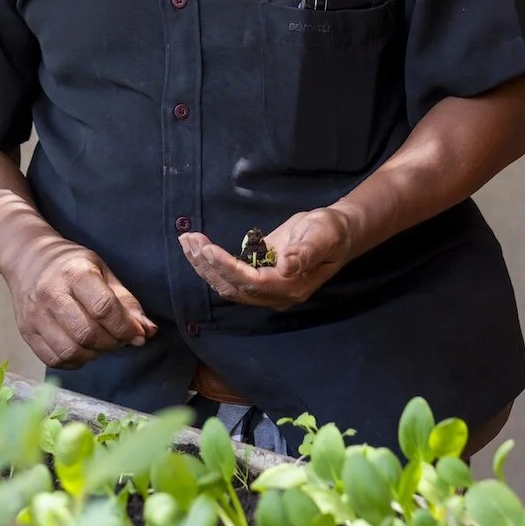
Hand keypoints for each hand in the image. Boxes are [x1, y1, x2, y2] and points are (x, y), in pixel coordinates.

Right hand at [2, 233, 156, 368]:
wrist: (28, 259)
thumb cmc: (71, 264)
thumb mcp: (102, 270)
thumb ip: (125, 300)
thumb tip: (146, 331)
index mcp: (74, 273)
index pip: (104, 308)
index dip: (125, 326)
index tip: (136, 333)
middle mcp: (51, 294)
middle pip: (87, 333)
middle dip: (112, 342)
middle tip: (120, 338)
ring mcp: (35, 316)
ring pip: (70, 351)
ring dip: (94, 354)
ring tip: (102, 343)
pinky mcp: (26, 332)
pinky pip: (54, 359)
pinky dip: (75, 361)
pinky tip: (83, 349)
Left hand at [178, 207, 353, 310]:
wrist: (336, 233)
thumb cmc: (332, 232)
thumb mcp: (323, 235)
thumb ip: (306, 251)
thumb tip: (286, 265)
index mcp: (292, 286)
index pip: (252, 283)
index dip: (228, 268)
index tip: (207, 249)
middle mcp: (276, 293)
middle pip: (233, 287)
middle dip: (208, 266)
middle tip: (189, 240)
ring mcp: (266, 288)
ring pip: (227, 284)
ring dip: (204, 265)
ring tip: (188, 241)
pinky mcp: (258, 276)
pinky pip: (230, 275)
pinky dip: (211, 263)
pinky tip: (198, 246)